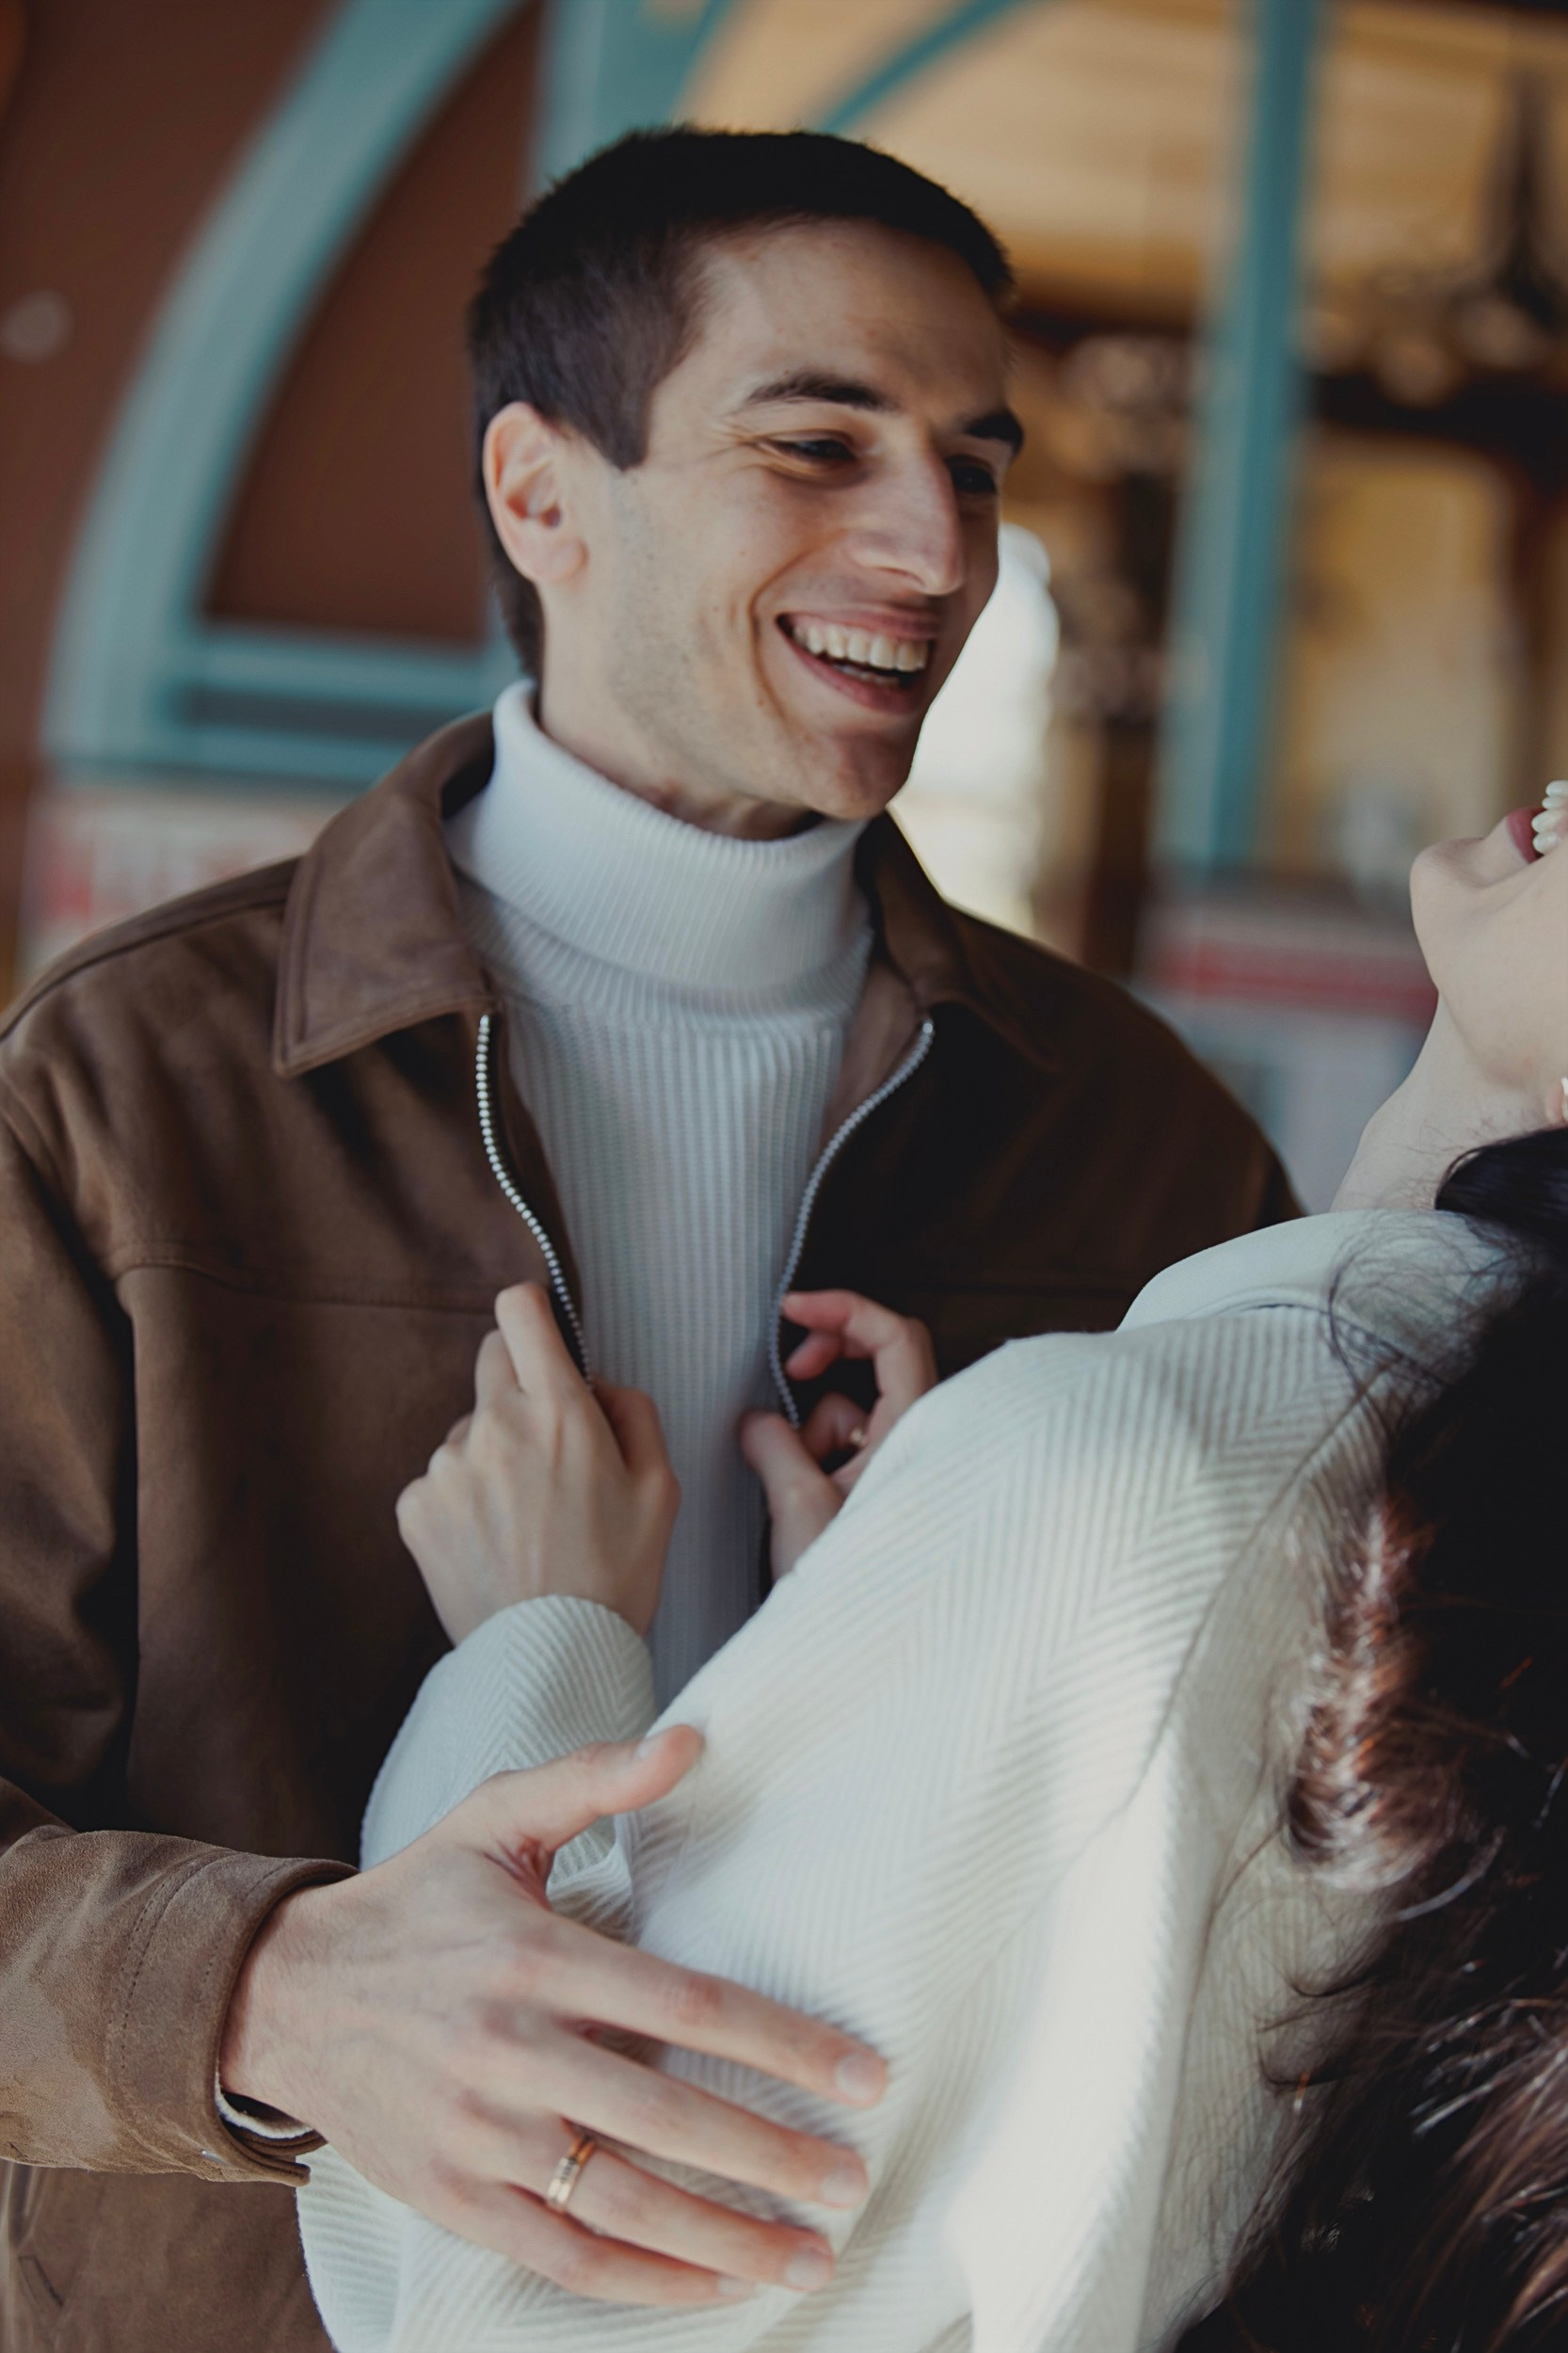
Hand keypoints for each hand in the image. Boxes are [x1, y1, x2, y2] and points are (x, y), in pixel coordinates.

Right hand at [221, 1729, 885, 2304]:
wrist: (283, 1994)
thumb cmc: (416, 1900)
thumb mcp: (495, 1819)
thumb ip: (596, 1778)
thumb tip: (693, 1737)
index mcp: (535, 1956)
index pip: (686, 2006)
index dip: (784, 2045)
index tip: (865, 2077)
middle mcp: (509, 2051)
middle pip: (665, 2116)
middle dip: (771, 2155)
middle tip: (853, 2179)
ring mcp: (478, 2136)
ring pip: (620, 2204)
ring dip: (724, 2239)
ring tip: (810, 2257)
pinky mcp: (453, 2199)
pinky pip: (560, 2258)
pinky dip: (644, 2283)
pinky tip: (715, 2289)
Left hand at [397, 1284, 678, 1642]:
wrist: (552, 1660)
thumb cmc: (616, 1576)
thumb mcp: (661, 1488)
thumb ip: (634, 1412)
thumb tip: (597, 1383)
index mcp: (559, 1411)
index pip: (519, 1312)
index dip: (531, 1310)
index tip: (540, 1328)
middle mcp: (495, 1426)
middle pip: (492, 1359)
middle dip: (520, 1386)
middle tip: (549, 1446)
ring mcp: (447, 1467)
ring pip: (469, 1429)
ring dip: (493, 1453)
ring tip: (525, 1519)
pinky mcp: (416, 1507)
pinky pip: (441, 1479)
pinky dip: (464, 1499)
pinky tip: (494, 1541)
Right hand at [741, 1290, 935, 1579]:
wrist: (866, 1653)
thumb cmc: (852, 1586)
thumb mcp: (797, 1505)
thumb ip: (772, 1443)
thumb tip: (756, 1420)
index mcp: (917, 1432)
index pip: (895, 1335)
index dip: (844, 1307)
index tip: (792, 1309)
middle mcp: (923, 1441)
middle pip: (880, 1358)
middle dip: (827, 1359)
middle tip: (789, 1368)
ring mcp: (904, 1465)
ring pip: (852, 1411)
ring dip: (814, 1434)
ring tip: (798, 1491)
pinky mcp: (884, 1490)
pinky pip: (846, 1450)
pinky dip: (816, 1461)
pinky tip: (803, 1506)